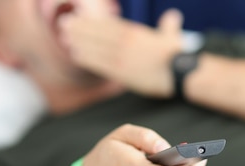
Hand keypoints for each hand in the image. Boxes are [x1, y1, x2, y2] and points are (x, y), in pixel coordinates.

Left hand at [59, 0, 183, 97]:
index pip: (109, 23)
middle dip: (80, 27)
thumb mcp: (172, 36)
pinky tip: (74, 54)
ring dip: (78, 40)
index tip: (79, 16)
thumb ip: (169, 26)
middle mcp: (126, 42)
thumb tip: (174, 15)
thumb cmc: (178, 55)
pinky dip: (85, 58)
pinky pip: (99, 63)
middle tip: (63, 23)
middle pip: (98, 32)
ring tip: (63, 37)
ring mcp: (122, 56)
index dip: (92, 20)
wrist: (180, 72)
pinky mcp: (121, 72)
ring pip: (95, 46)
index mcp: (136, 32)